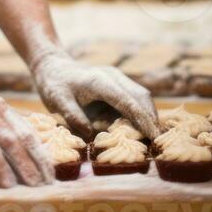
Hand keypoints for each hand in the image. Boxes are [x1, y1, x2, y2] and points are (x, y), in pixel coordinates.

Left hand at [30, 48, 158, 140]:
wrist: (53, 66)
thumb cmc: (54, 85)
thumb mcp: (57, 100)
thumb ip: (73, 117)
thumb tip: (91, 136)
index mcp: (99, 81)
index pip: (127, 101)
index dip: (142, 119)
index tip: (154, 137)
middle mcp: (112, 77)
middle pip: (141, 97)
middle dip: (152, 120)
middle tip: (159, 144)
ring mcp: (117, 79)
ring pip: (141, 97)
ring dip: (149, 117)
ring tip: (155, 140)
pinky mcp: (118, 85)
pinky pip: (135, 99)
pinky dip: (142, 114)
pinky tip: (143, 131)